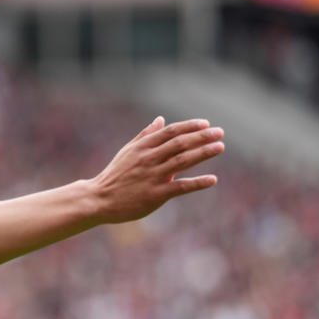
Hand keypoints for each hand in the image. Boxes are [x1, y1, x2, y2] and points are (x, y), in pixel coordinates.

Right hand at [89, 116, 224, 223]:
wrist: (99, 199)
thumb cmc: (114, 175)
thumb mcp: (127, 151)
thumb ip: (145, 135)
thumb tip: (160, 119)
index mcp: (142, 147)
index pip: (170, 132)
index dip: (189, 126)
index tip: (206, 123)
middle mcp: (148, 159)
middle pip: (179, 143)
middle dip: (202, 136)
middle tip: (220, 132)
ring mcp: (152, 176)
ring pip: (182, 161)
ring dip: (203, 153)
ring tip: (220, 147)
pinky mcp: (155, 194)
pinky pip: (180, 187)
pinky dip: (197, 182)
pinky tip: (212, 179)